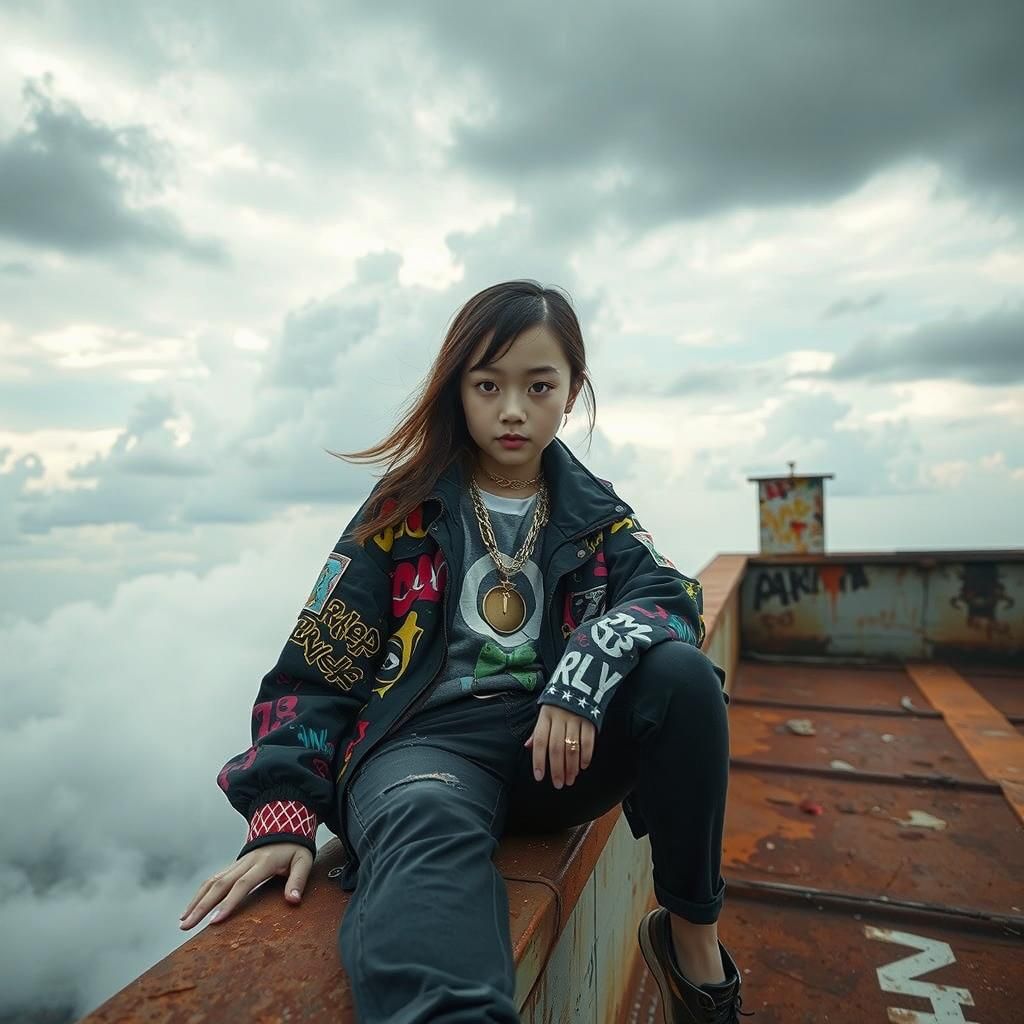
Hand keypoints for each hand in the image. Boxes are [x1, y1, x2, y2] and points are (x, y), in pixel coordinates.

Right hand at [179, 842, 312, 929]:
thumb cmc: (295, 847)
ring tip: (183, 921)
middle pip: (220, 884)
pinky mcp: (233, 866)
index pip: (243, 884)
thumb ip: (298, 879)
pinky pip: (213, 879)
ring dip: (196, 901)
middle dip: (201, 906)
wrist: (285, 824)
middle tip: (186, 926)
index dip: (229, 902)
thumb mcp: (304, 860)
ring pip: (212, 881)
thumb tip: (293, 900)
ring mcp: (237, 863)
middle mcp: (246, 862)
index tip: (215, 921)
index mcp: (264, 862)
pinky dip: (200, 893)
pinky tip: (191, 908)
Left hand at [524, 704, 595, 787]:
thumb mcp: (545, 712)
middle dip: (557, 769)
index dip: (538, 760)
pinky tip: (583, 766)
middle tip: (559, 784)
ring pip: (572, 748)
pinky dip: (586, 756)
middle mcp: (560, 718)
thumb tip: (528, 747)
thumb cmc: (558, 703)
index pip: (540, 741)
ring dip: (571, 767)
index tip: (539, 777)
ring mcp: (576, 719)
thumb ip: (538, 731)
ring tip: (570, 779)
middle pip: (556, 748)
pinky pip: (588, 742)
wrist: (581, 683)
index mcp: (546, 716)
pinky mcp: (590, 720)